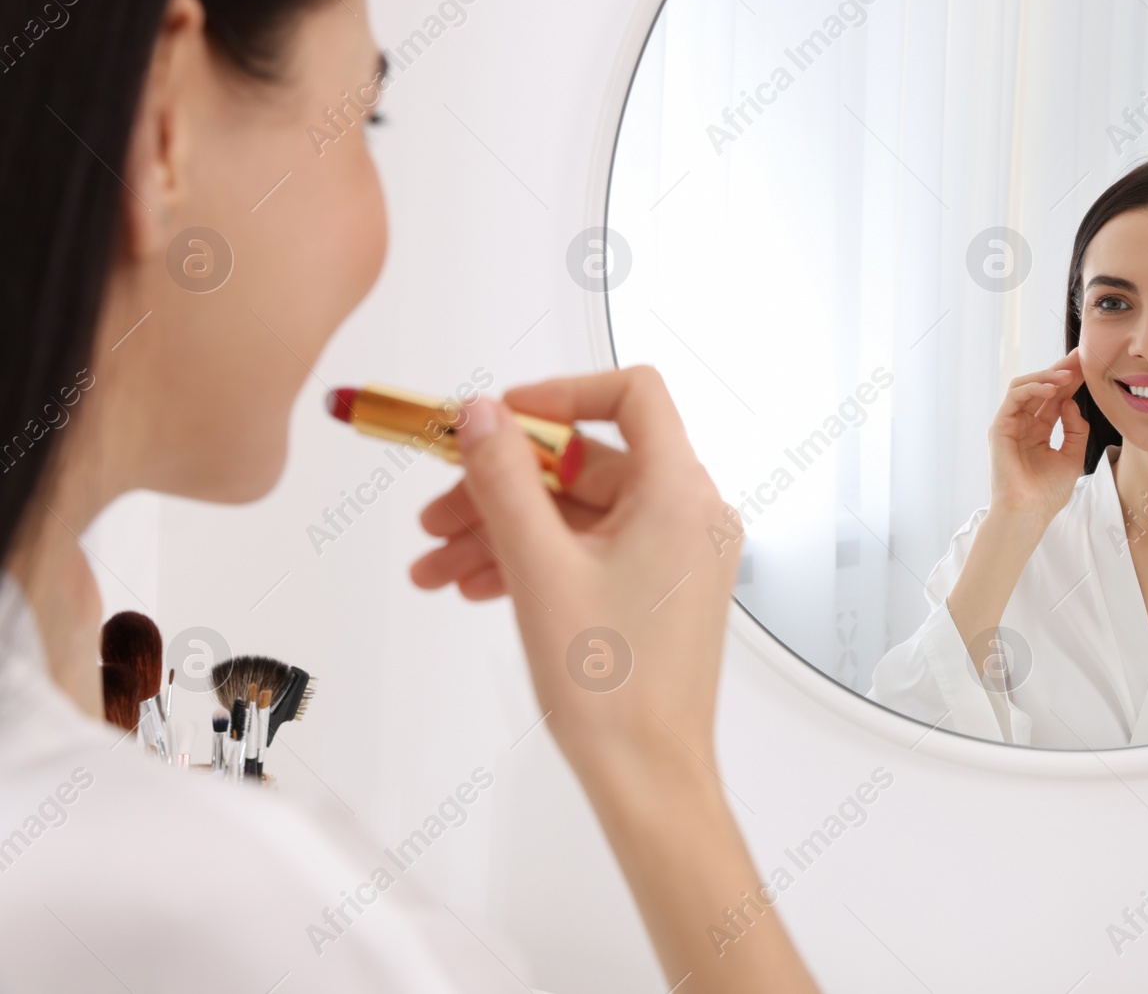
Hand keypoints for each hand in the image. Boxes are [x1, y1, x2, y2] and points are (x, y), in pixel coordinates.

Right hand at [409, 366, 738, 782]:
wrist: (647, 776)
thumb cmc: (611, 686)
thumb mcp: (538, 566)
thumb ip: (505, 477)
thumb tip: (481, 411)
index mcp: (680, 492)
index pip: (632, 395)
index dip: (559, 394)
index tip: (496, 419)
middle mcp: (691, 513)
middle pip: (585, 463)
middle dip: (501, 486)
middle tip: (433, 516)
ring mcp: (678, 554)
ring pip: (578, 513)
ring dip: (503, 530)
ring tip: (433, 567)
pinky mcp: (660, 589)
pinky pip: (591, 550)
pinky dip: (534, 560)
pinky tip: (473, 587)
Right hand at [986, 349, 1090, 519]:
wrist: (1029, 512)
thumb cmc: (1047, 493)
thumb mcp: (1073, 457)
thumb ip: (1075, 429)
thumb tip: (1070, 403)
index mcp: (1039, 431)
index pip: (1056, 398)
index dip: (1072, 381)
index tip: (1089, 366)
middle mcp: (1024, 424)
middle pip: (1042, 388)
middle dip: (1061, 370)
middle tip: (1081, 357)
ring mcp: (1010, 424)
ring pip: (1025, 386)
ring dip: (1047, 375)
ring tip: (1068, 373)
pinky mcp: (1000, 427)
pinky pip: (1015, 397)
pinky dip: (1034, 387)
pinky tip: (1052, 387)